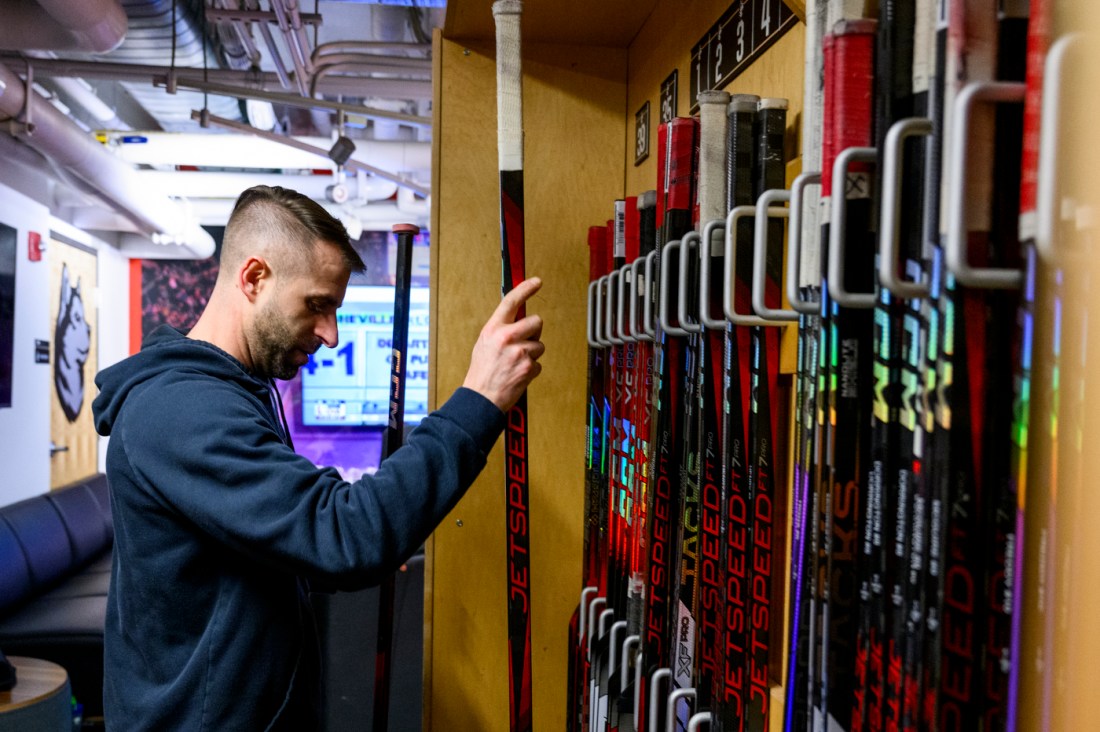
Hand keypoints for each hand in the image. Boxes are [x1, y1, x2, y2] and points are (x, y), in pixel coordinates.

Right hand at [462, 277, 544, 411]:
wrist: (481, 398)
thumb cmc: (482, 372)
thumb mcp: (484, 343)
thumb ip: (501, 329)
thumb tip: (518, 319)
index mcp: (493, 329)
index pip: (511, 301)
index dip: (525, 288)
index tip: (537, 282)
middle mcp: (506, 337)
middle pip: (536, 322)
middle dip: (534, 332)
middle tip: (523, 343)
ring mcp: (519, 352)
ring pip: (540, 345)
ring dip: (532, 355)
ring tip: (515, 364)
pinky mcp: (529, 367)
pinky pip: (539, 363)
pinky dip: (531, 370)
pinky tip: (517, 375)